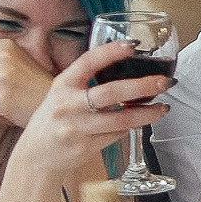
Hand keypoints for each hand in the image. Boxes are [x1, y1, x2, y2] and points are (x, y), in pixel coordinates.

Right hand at [7, 40, 169, 182]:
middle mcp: (68, 105)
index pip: (88, 62)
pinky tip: (137, 123)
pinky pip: (116, 135)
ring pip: (121, 119)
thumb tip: (124, 67)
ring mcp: (77, 128)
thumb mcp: (61, 93)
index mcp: (62, 85)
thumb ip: (85, 81)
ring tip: (162, 108)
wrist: (36, 156)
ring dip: (146, 114)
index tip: (132, 45)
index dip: (110, 52)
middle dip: (142, 86)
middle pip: (111, 93)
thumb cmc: (54, 119)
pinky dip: (129, 128)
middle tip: (164, 82)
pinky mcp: (86, 147)